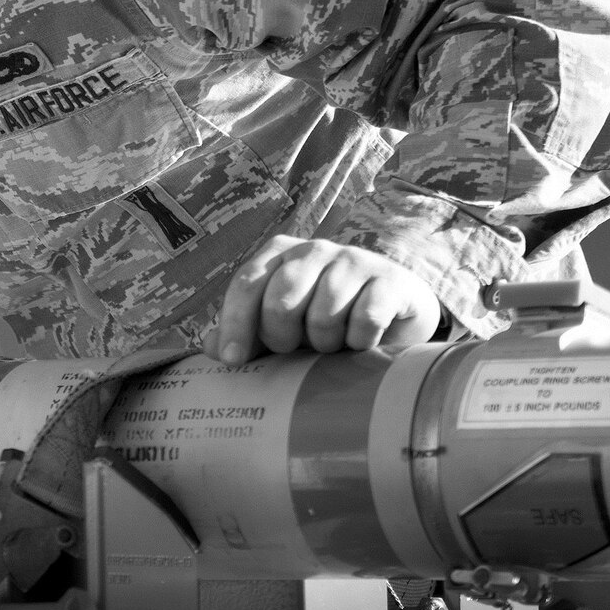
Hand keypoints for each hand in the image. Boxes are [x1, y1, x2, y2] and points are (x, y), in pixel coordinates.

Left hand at [208, 235, 441, 364]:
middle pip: (280, 300)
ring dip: (326, 343)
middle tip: (296, 349)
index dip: (236, 324)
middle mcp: (313, 249)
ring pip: (323, 315)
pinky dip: (360, 341)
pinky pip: (365, 319)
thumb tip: (211, 349)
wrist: (397, 310)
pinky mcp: (389, 279)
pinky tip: (362, 342)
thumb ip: (249, 333)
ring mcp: (353, 260)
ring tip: (333, 343)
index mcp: (279, 253)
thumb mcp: (285, 324)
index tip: (234, 360)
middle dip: (283, 337)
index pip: (246, 284)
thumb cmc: (329, 318)